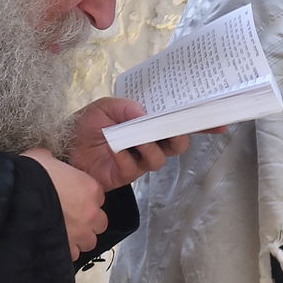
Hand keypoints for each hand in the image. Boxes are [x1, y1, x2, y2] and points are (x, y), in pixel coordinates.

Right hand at [24, 149, 108, 260]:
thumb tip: (50, 163)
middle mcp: (90, 212)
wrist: (14, 196)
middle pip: (99, 223)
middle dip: (88, 222)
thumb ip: (54, 163)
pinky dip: (65, 250)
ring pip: (89, 241)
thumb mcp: (43, 158)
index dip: (85, 199)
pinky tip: (53, 243)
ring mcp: (80, 233)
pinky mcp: (67, 247)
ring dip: (79, 238)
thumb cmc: (30, 175)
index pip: (98, 197)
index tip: (74, 199)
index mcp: (90, 188)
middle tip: (71, 218)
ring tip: (63, 233)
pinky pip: (72, 254)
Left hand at [65, 97, 191, 191]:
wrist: (64, 146)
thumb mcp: (104, 107)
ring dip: (149, 147)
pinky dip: (125, 157)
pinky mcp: (125, 175)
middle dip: (177, 137)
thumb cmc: (87, 125)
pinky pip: (133, 169)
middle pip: (177, 145)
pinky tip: (114, 149)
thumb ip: (125, 107)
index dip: (200, 124)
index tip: (217, 122)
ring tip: (135, 139)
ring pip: (158, 159)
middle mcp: (149, 143)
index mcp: (148, 124)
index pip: (177, 123)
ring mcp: (139, 161)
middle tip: (170, 129)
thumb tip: (144, 112)